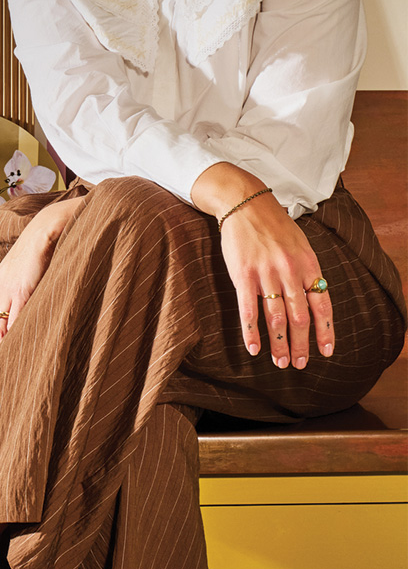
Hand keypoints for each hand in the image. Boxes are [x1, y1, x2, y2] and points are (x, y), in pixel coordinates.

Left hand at [0, 195, 85, 350]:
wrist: (46, 227)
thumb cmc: (43, 247)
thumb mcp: (28, 268)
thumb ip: (26, 285)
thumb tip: (33, 303)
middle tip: (1, 365)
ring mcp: (9, 288)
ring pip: (1, 324)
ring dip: (3, 344)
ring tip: (9, 363)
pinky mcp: (22, 289)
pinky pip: (16, 318)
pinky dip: (16, 335)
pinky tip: (19, 348)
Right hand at [220, 195, 333, 368]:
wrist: (245, 203)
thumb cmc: (273, 226)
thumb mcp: (300, 246)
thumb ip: (306, 272)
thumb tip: (313, 301)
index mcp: (308, 266)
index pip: (322, 305)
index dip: (325, 331)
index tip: (326, 352)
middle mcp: (290, 272)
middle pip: (299, 318)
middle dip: (301, 345)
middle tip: (300, 364)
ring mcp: (266, 274)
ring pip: (276, 318)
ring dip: (279, 344)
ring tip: (279, 362)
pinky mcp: (243, 275)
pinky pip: (248, 309)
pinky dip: (251, 332)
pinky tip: (253, 347)